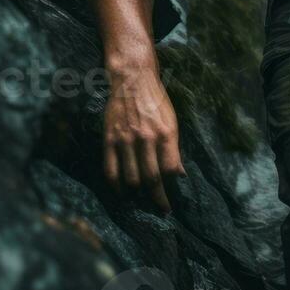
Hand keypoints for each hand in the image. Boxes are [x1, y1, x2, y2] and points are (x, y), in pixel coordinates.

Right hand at [103, 63, 186, 210]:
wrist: (133, 80)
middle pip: (151, 179)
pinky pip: (111, 169)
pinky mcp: (110, 139)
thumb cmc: (156, 101)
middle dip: (157, 198)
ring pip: (131, 178)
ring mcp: (126, 140)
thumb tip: (180, 174)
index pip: (169, 171)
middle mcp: (146, 138)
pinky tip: (121, 192)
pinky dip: (116, 185)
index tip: (170, 201)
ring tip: (141, 201)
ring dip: (136, 194)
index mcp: (166, 134)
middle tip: (160, 209)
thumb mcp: (173, 122)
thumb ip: (174, 149)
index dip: (170, 189)